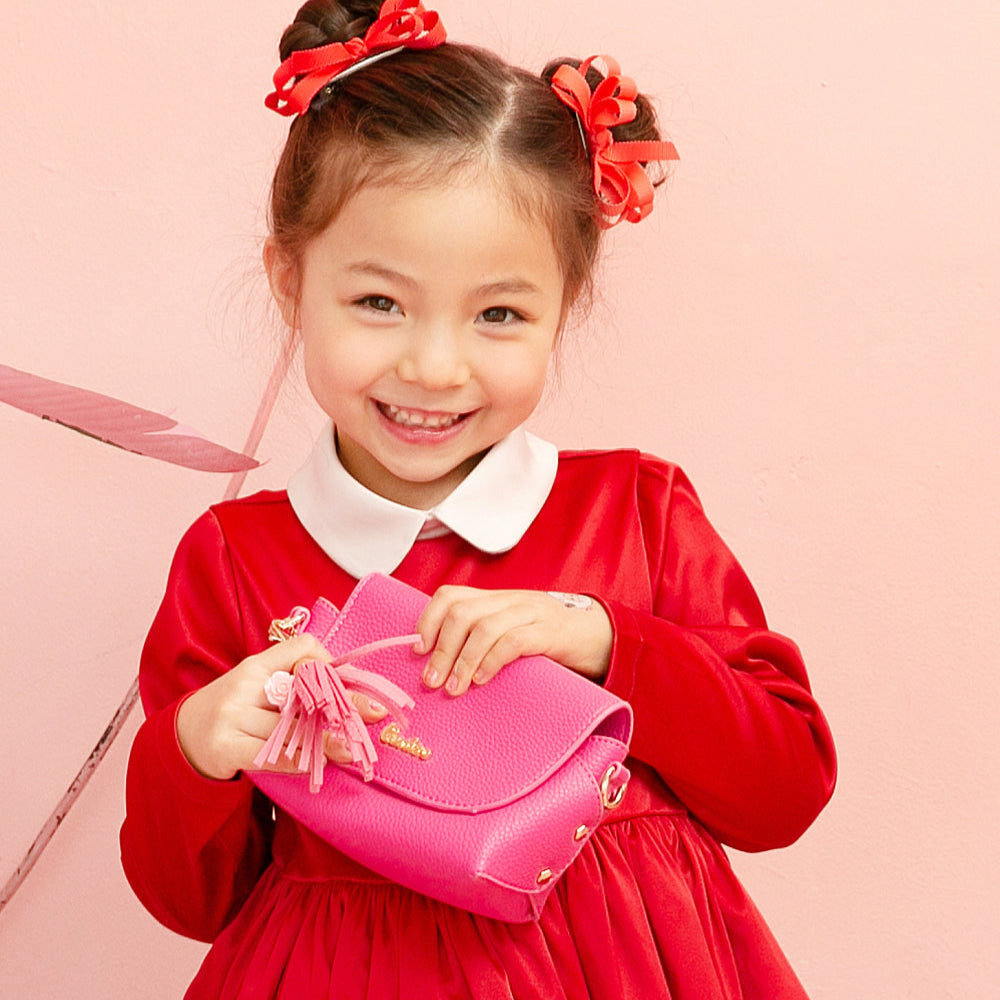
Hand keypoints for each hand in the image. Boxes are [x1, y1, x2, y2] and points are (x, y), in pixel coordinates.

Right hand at [176, 635, 386, 780]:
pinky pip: (270, 754)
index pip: (302, 647)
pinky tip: (315, 765)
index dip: (330, 662)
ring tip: (351, 750)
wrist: (181, 740)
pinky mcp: (225, 747)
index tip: (351, 683)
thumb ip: (294, 684)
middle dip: (344, 704)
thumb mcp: (259, 687)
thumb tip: (351, 690)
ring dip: (326, 741)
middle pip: (304, 690)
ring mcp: (232, 715)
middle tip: (373, 715)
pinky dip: (296, 761)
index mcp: (256, 663)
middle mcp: (244, 684)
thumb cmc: (233, 712)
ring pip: (290, 726)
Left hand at [415, 586, 611, 696]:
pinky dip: (492, 660)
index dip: (427, 621)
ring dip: (462, 660)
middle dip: (441, 648)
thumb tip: (440, 668)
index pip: (450, 596)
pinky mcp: (550, 632)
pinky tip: (482, 679)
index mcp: (496, 599)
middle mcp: (510, 600)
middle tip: (432, 680)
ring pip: (483, 626)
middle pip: (461, 613)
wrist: (604, 635)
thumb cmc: (552, 642)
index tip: (417, 651)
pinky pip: (513, 641)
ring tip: (454, 688)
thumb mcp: (513, 632)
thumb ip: (484, 640)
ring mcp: (531, 613)